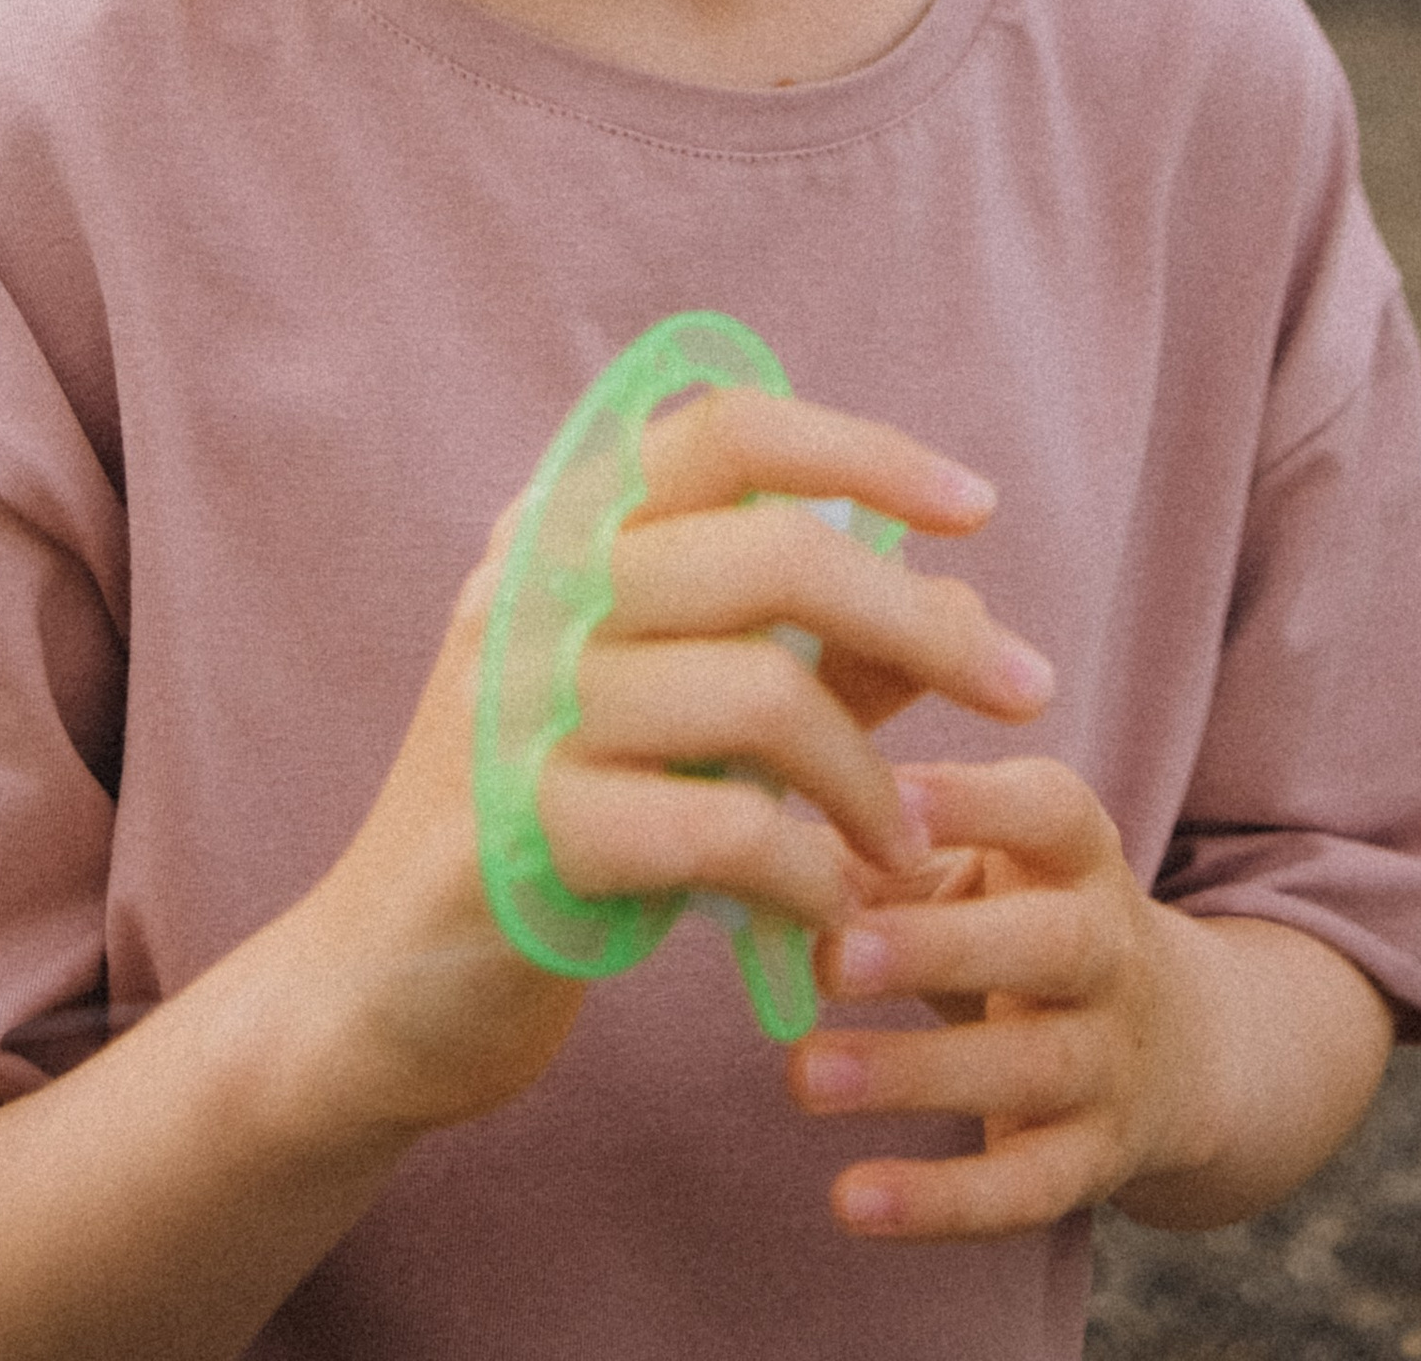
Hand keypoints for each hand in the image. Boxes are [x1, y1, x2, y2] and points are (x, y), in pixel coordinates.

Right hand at [291, 392, 1051, 1146]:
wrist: (389, 989)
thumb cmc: (565, 830)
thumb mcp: (687, 720)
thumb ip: (811, 653)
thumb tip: (957, 596)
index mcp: (566, 528)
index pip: (730, 431)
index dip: (865, 450)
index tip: (978, 507)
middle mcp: (535, 587)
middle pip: (777, 553)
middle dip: (927, 623)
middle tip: (1030, 688)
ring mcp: (517, 704)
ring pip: (762, 692)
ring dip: (870, 781)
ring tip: (904, 847)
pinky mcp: (519, 831)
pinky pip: (720, 826)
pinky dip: (809, 870)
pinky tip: (834, 907)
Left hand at [787, 762, 1390, 1241]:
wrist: (1180, 1046)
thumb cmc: (1026, 922)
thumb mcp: (984, 865)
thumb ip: (885, 846)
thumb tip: (758, 834)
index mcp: (1080, 856)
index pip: (1051, 812)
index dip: (976, 802)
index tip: (885, 793)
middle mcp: (1110, 951)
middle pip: (1050, 943)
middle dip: (940, 949)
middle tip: (833, 958)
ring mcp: (1110, 1061)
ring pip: (1029, 1069)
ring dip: (915, 1075)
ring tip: (804, 1076)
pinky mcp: (1093, 1162)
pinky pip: (1022, 1190)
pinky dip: (939, 1203)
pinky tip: (849, 1200)